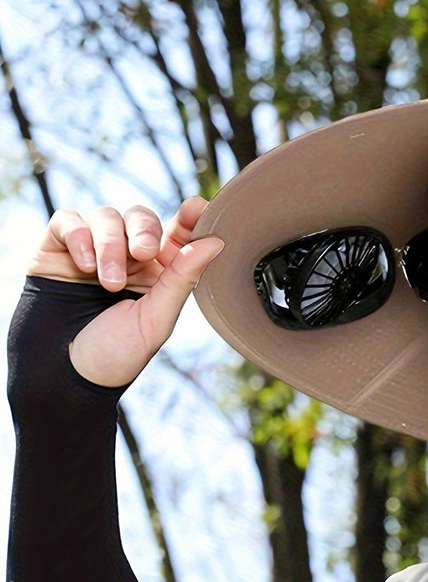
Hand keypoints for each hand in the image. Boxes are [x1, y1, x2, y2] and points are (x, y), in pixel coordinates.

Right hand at [27, 197, 223, 386]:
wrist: (63, 374)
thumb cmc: (114, 354)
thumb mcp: (156, 319)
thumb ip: (182, 278)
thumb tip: (216, 242)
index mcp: (158, 274)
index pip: (176, 236)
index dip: (189, 219)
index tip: (198, 207)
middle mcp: (126, 258)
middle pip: (141, 218)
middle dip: (144, 230)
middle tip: (144, 253)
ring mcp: (91, 250)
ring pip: (106, 217)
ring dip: (109, 245)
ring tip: (109, 282)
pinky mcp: (57, 248)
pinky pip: (68, 220)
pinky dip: (78, 236)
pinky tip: (83, 266)